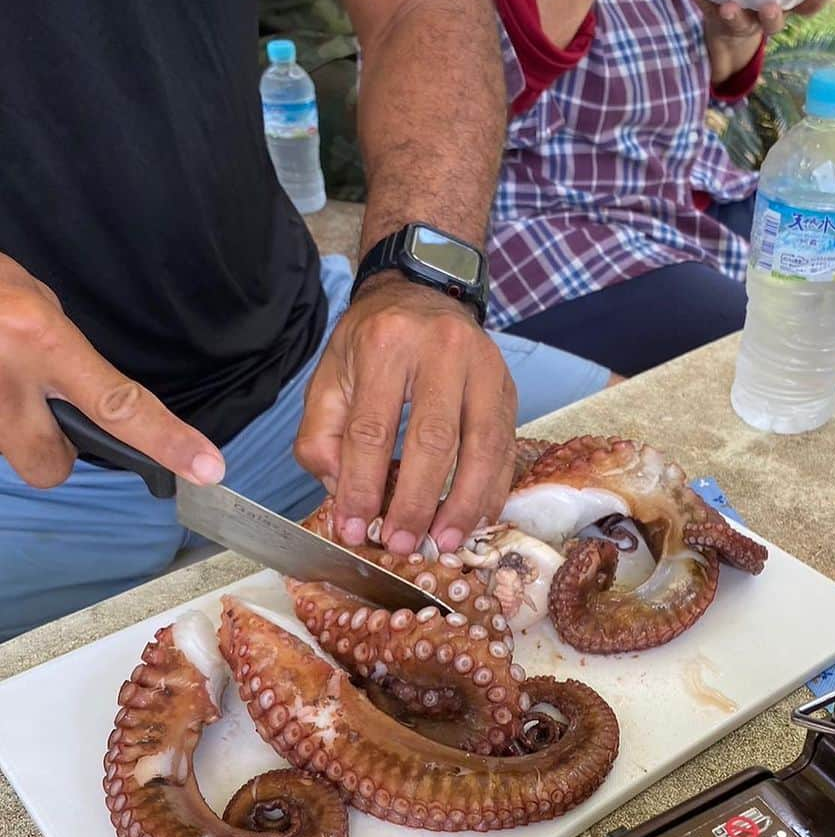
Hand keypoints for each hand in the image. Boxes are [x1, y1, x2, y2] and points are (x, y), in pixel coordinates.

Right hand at [0, 254, 224, 489]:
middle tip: (40, 407)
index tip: (208, 470)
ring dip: (13, 430)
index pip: (118, 404)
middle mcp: (6, 380)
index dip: (167, 441)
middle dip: (53, 451)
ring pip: (12, 456)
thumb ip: (64, 351)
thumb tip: (85, 391)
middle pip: (51, 468)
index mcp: (39, 340)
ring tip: (0, 378)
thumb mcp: (30, 300)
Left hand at [295, 276, 517, 554]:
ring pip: (482, 446)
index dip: (362, 485)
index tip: (355, 528)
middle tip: (402, 543)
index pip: (372, 429)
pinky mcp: (509, 387)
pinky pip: (506, 447)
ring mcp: (485, 367)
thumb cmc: (372, 343)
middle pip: (434, 439)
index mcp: (387, 343)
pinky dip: (493, 490)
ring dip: (464, 504)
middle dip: (417, 501)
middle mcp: (442, 349)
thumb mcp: (330, 376)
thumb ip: (323, 436)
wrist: (421, 293)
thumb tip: (343, 495)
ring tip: (444, 543)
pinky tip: (476, 520)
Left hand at [687, 0, 831, 86]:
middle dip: (771, 16)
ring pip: (738, 21)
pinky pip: (706, 7)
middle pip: (771, 23)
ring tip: (727, 8)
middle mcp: (761, 19)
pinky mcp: (715, 18)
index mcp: (781, 10)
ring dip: (734, 15)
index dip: (814, 2)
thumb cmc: (757, 4)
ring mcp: (738, 21)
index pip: (803, 8)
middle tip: (770, 9)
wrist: (727, 38)